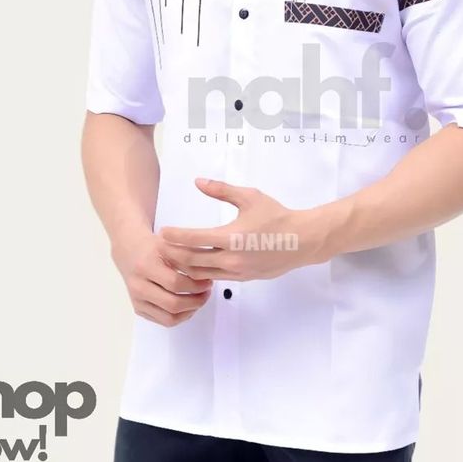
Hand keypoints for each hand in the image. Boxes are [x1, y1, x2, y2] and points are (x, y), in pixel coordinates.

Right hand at [111, 226, 212, 326]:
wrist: (131, 251)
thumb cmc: (154, 246)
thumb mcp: (171, 245)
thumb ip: (187, 261)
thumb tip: (207, 277)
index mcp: (146, 266)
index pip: (175, 283)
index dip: (196, 286)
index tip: (208, 281)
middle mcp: (139, 286)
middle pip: (172, 304)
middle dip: (196, 301)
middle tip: (207, 292)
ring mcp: (137, 300)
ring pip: (169, 318)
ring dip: (190, 311)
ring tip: (200, 299)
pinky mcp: (139, 309)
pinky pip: (164, 321)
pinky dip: (181, 316)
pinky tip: (189, 305)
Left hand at [158, 178, 329, 281]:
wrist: (302, 241)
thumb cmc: (276, 216)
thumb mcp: (250, 197)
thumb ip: (221, 190)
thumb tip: (198, 182)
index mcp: (231, 237)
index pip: (193, 239)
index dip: (175, 236)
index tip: (162, 231)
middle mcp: (231, 258)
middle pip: (191, 260)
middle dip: (172, 253)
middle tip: (160, 246)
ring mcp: (236, 272)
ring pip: (200, 273)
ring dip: (184, 266)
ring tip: (171, 257)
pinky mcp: (242, 279)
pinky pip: (214, 278)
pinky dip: (200, 273)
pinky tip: (193, 265)